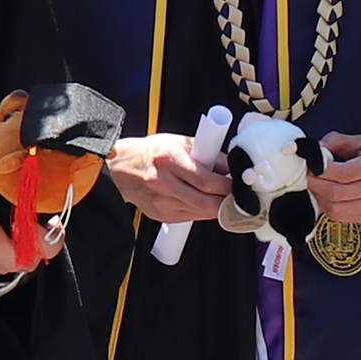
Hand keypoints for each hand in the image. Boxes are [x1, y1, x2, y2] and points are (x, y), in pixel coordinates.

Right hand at [106, 134, 227, 223]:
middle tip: (237, 195)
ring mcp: (162, 202)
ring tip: (224, 197)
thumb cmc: (151, 153)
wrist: (122, 169)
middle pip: (207, 202)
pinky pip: (190, 217)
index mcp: (169, 159)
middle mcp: (164, 183)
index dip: (228, 186)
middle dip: (227, 200)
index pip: (207, 180)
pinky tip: (203, 201)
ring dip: (217, 207)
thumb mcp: (180, 143)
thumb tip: (230, 167)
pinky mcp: (161, 215)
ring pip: (201, 212)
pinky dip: (202, 210)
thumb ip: (206, 154)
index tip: (238, 183)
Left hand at [309, 133, 360, 223]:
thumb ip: (340, 142)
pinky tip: (326, 195)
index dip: (320, 170)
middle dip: (315, 184)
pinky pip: (341, 217)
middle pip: (336, 193)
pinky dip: (327, 206)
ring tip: (316, 184)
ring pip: (335, 209)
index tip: (310, 163)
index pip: (343, 173)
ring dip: (318, 197)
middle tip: (307, 174)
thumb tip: (316, 149)